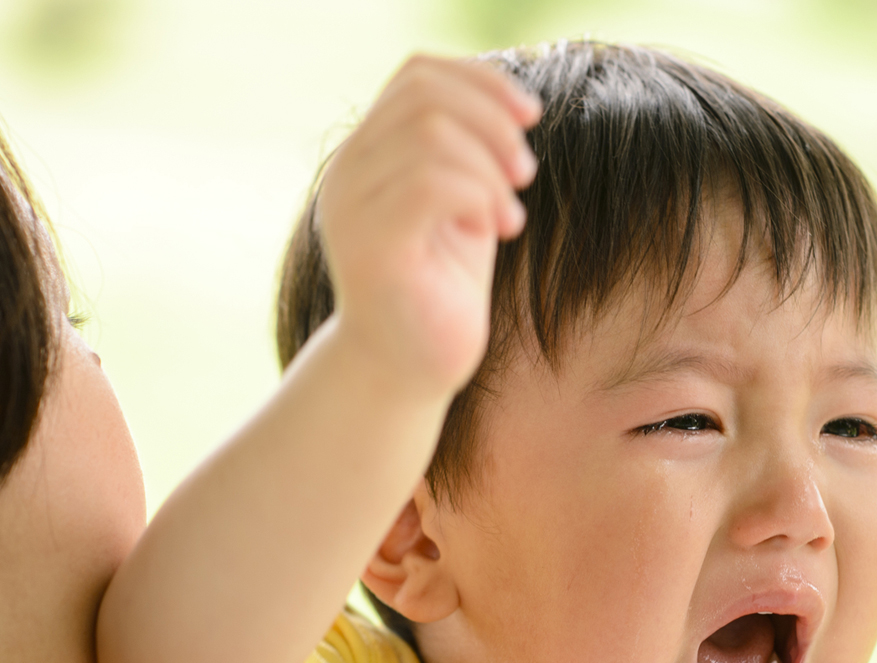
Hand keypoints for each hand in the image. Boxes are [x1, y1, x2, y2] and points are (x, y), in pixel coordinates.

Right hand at [315, 55, 540, 403]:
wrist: (407, 374)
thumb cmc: (439, 292)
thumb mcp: (458, 207)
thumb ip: (463, 154)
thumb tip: (506, 103)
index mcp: (366, 155)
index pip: (417, 74)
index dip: (481, 80)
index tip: (530, 116)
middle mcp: (347, 174)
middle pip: (424, 96)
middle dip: (493, 122)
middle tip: (526, 173)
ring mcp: (351, 209)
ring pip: (430, 136)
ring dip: (490, 168)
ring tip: (512, 215)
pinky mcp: (371, 248)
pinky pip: (429, 184)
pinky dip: (480, 197)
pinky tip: (500, 232)